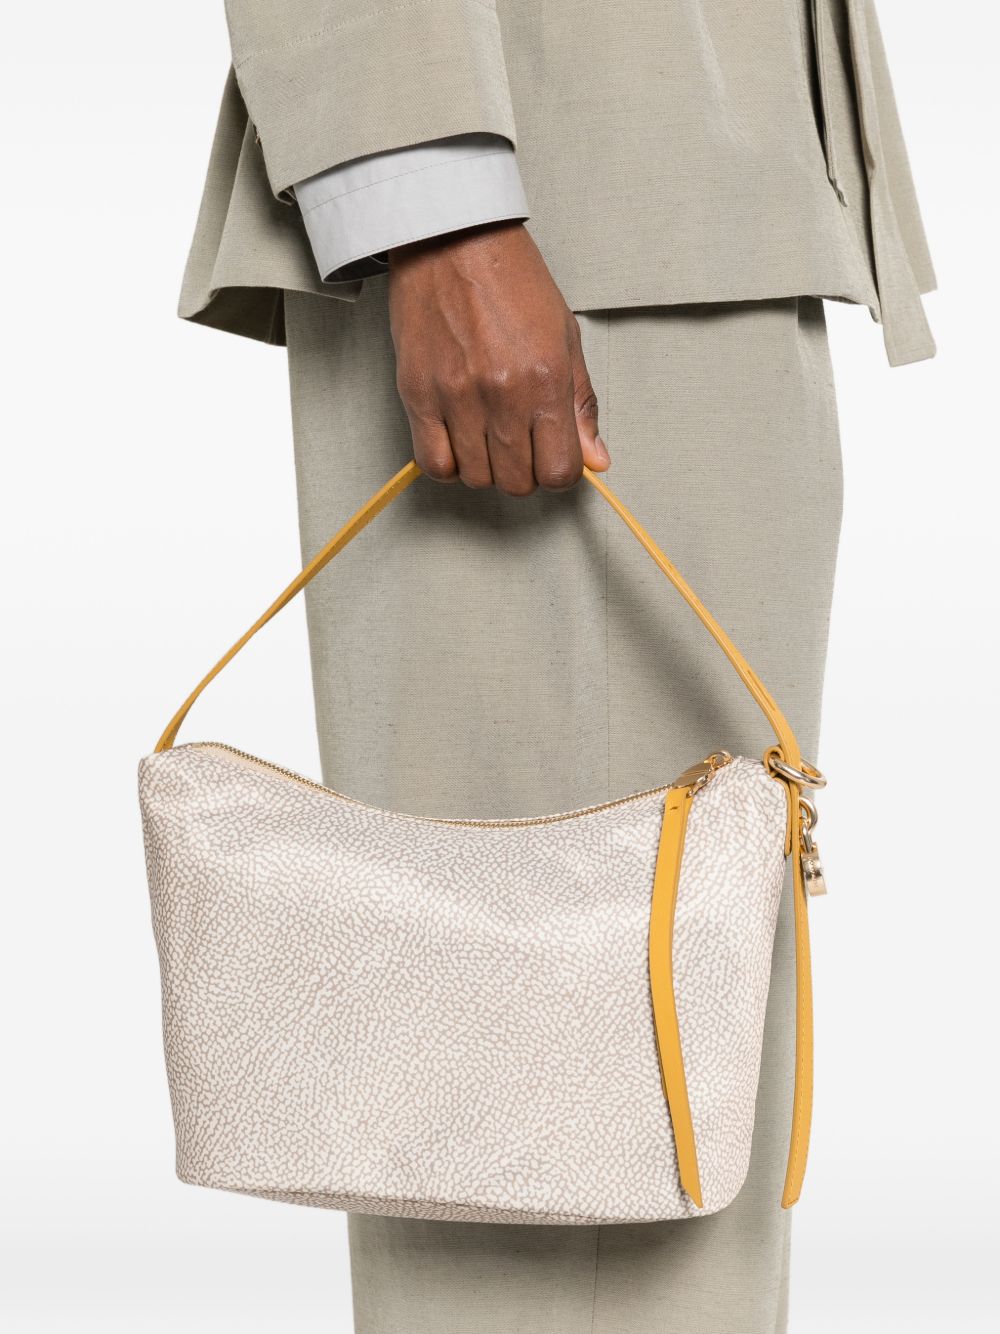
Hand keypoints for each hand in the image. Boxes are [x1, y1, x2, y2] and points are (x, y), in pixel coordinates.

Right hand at [387, 220, 609, 494]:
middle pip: (518, 482)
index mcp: (546, 380)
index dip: (559, 472)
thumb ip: (581, 405)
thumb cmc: (510, 279)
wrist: (452, 238)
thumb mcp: (565, 337)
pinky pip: (434, 462)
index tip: (552, 457)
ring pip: (477, 477)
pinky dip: (448, 464)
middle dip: (524, 473)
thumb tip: (596, 458)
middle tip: (520, 444)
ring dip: (486, 468)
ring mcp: (457, 398)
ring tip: (486, 436)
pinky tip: (457, 441)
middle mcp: (503, 395)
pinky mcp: (418, 394)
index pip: (560, 470)